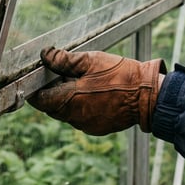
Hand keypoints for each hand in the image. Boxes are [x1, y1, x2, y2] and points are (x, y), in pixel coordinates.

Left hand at [28, 47, 165, 135]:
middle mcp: (75, 118)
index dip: (35, 88)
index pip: (40, 100)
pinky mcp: (98, 128)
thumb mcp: (91, 60)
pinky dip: (81, 106)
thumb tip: (45, 56)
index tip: (36, 77)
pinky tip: (93, 91)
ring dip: (67, 99)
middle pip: (52, 107)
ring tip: (80, 80)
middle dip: (53, 91)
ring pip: (67, 112)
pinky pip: (81, 117)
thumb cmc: (121, 76)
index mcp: (70, 101)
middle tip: (60, 73)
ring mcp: (87, 126)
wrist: (149, 96)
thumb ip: (64, 59)